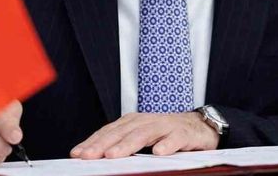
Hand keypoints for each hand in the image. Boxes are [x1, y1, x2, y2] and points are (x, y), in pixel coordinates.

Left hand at [70, 112, 218, 158]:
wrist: (200, 127)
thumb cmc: (167, 133)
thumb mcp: (142, 137)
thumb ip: (122, 144)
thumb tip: (95, 156)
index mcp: (134, 122)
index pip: (109, 131)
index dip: (93, 142)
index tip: (77, 154)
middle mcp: (147, 121)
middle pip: (122, 131)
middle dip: (104, 144)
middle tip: (89, 156)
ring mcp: (166, 125)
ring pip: (145, 133)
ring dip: (128, 144)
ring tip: (114, 155)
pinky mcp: (184, 132)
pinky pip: (175, 138)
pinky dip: (167, 144)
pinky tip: (158, 152)